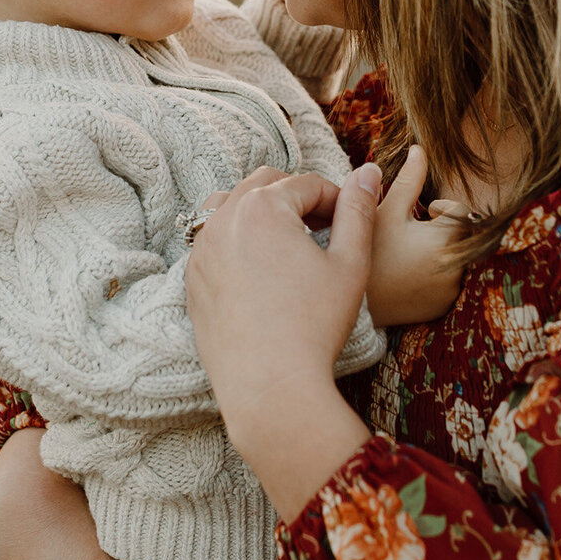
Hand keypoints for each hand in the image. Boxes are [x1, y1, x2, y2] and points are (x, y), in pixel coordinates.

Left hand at [185, 164, 380, 520]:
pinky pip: (212, 242)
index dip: (337, 200)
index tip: (351, 225)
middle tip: (323, 229)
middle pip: (265, 184)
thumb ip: (358, 211)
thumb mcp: (349, 264)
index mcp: (264, 207)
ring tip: (287, 242)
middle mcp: (223, 218)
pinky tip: (261, 272)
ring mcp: (201, 249)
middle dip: (297, 198)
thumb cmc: (315, 326)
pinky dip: (236, 242)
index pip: (307, 184)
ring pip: (230, 205)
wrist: (269, 388)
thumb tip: (369, 171)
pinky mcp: (191, 279)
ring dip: (260, 212)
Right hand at [366, 146, 468, 326]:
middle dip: (441, 230)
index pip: (462, 212)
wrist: (349, 302)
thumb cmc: (366, 251)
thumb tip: (419, 149)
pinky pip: (446, 284)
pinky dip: (433, 277)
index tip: (419, 214)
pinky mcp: (441, 308)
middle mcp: (456, 268)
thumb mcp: (384, 212)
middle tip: (410, 234)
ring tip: (407, 255)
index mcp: (446, 240)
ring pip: (455, 260)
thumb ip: (408, 180)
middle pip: (461, 236)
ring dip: (439, 253)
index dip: (440, 208)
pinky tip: (407, 276)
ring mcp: (450, 292)